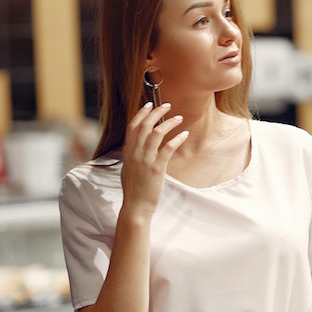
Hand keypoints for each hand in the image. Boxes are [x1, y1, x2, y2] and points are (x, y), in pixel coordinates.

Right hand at [119, 102, 187, 216]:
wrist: (135, 206)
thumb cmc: (134, 189)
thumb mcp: (128, 168)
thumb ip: (132, 155)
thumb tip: (136, 145)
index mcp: (127, 152)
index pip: (132, 126)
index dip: (141, 113)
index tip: (149, 104)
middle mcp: (134, 153)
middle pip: (145, 125)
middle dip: (156, 113)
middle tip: (168, 105)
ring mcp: (145, 160)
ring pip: (156, 133)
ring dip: (169, 123)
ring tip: (179, 118)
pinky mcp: (156, 168)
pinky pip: (168, 148)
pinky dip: (177, 139)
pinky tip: (184, 134)